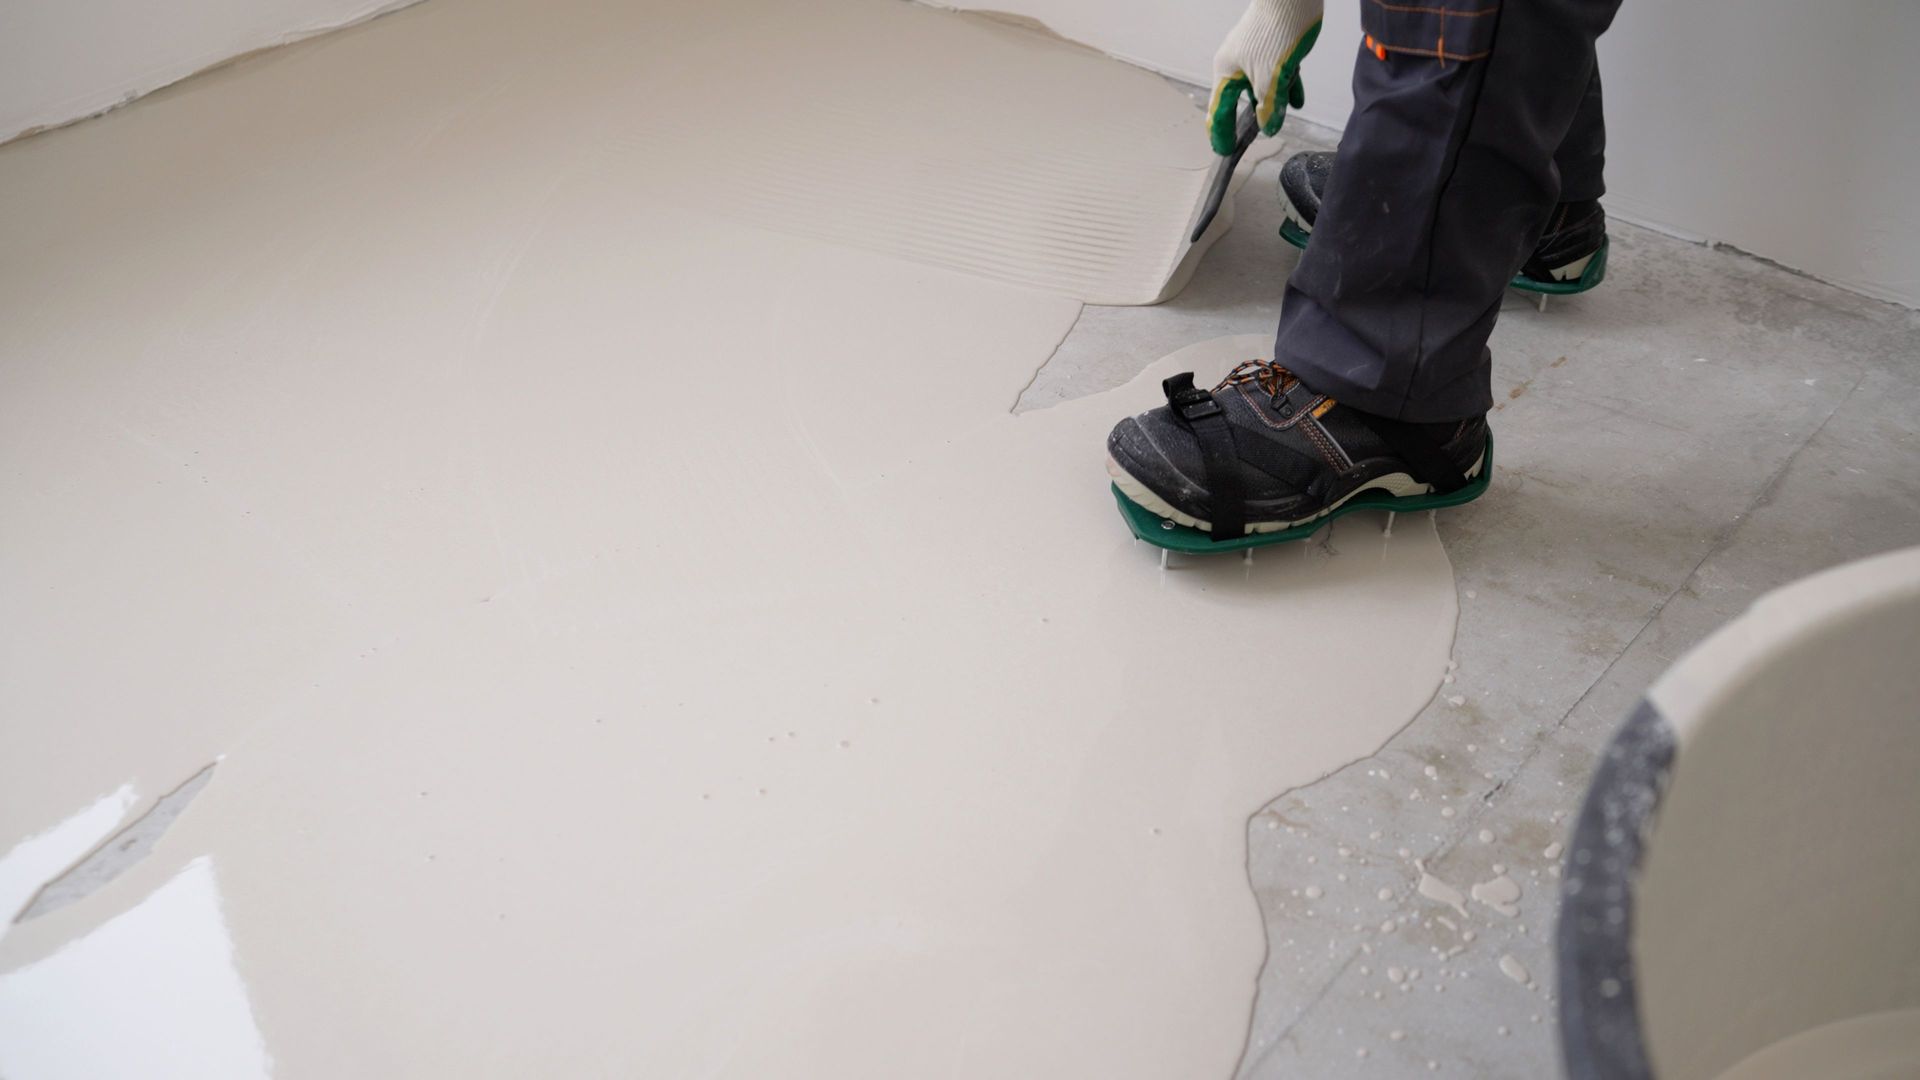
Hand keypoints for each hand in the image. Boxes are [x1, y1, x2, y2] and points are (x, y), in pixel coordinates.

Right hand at [1209, 0, 1322, 154]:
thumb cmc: (1274, 33)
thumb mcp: (1272, 78)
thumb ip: (1269, 106)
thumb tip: (1268, 128)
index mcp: (1227, 73)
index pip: (1218, 111)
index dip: (1221, 134)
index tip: (1225, 152)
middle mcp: (1237, 65)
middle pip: (1240, 100)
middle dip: (1247, 119)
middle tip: (1247, 141)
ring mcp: (1256, 56)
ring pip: (1262, 87)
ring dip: (1273, 102)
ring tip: (1281, 119)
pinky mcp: (1274, 47)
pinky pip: (1278, 75)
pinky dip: (1287, 88)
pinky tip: (1298, 101)